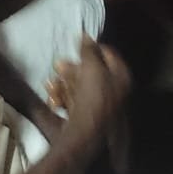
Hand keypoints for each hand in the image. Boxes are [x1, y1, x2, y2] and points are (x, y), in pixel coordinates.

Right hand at [51, 37, 131, 167]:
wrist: (84, 138)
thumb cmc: (93, 99)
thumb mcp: (92, 69)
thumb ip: (89, 51)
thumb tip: (86, 35)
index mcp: (122, 77)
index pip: (109, 54)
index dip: (92, 47)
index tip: (76, 45)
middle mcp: (115, 91)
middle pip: (93, 72)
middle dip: (73, 68)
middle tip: (58, 65)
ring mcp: (102, 106)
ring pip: (81, 87)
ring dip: (64, 83)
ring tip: (51, 84)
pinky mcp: (88, 118)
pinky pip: (75, 101)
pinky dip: (63, 97)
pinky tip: (53, 97)